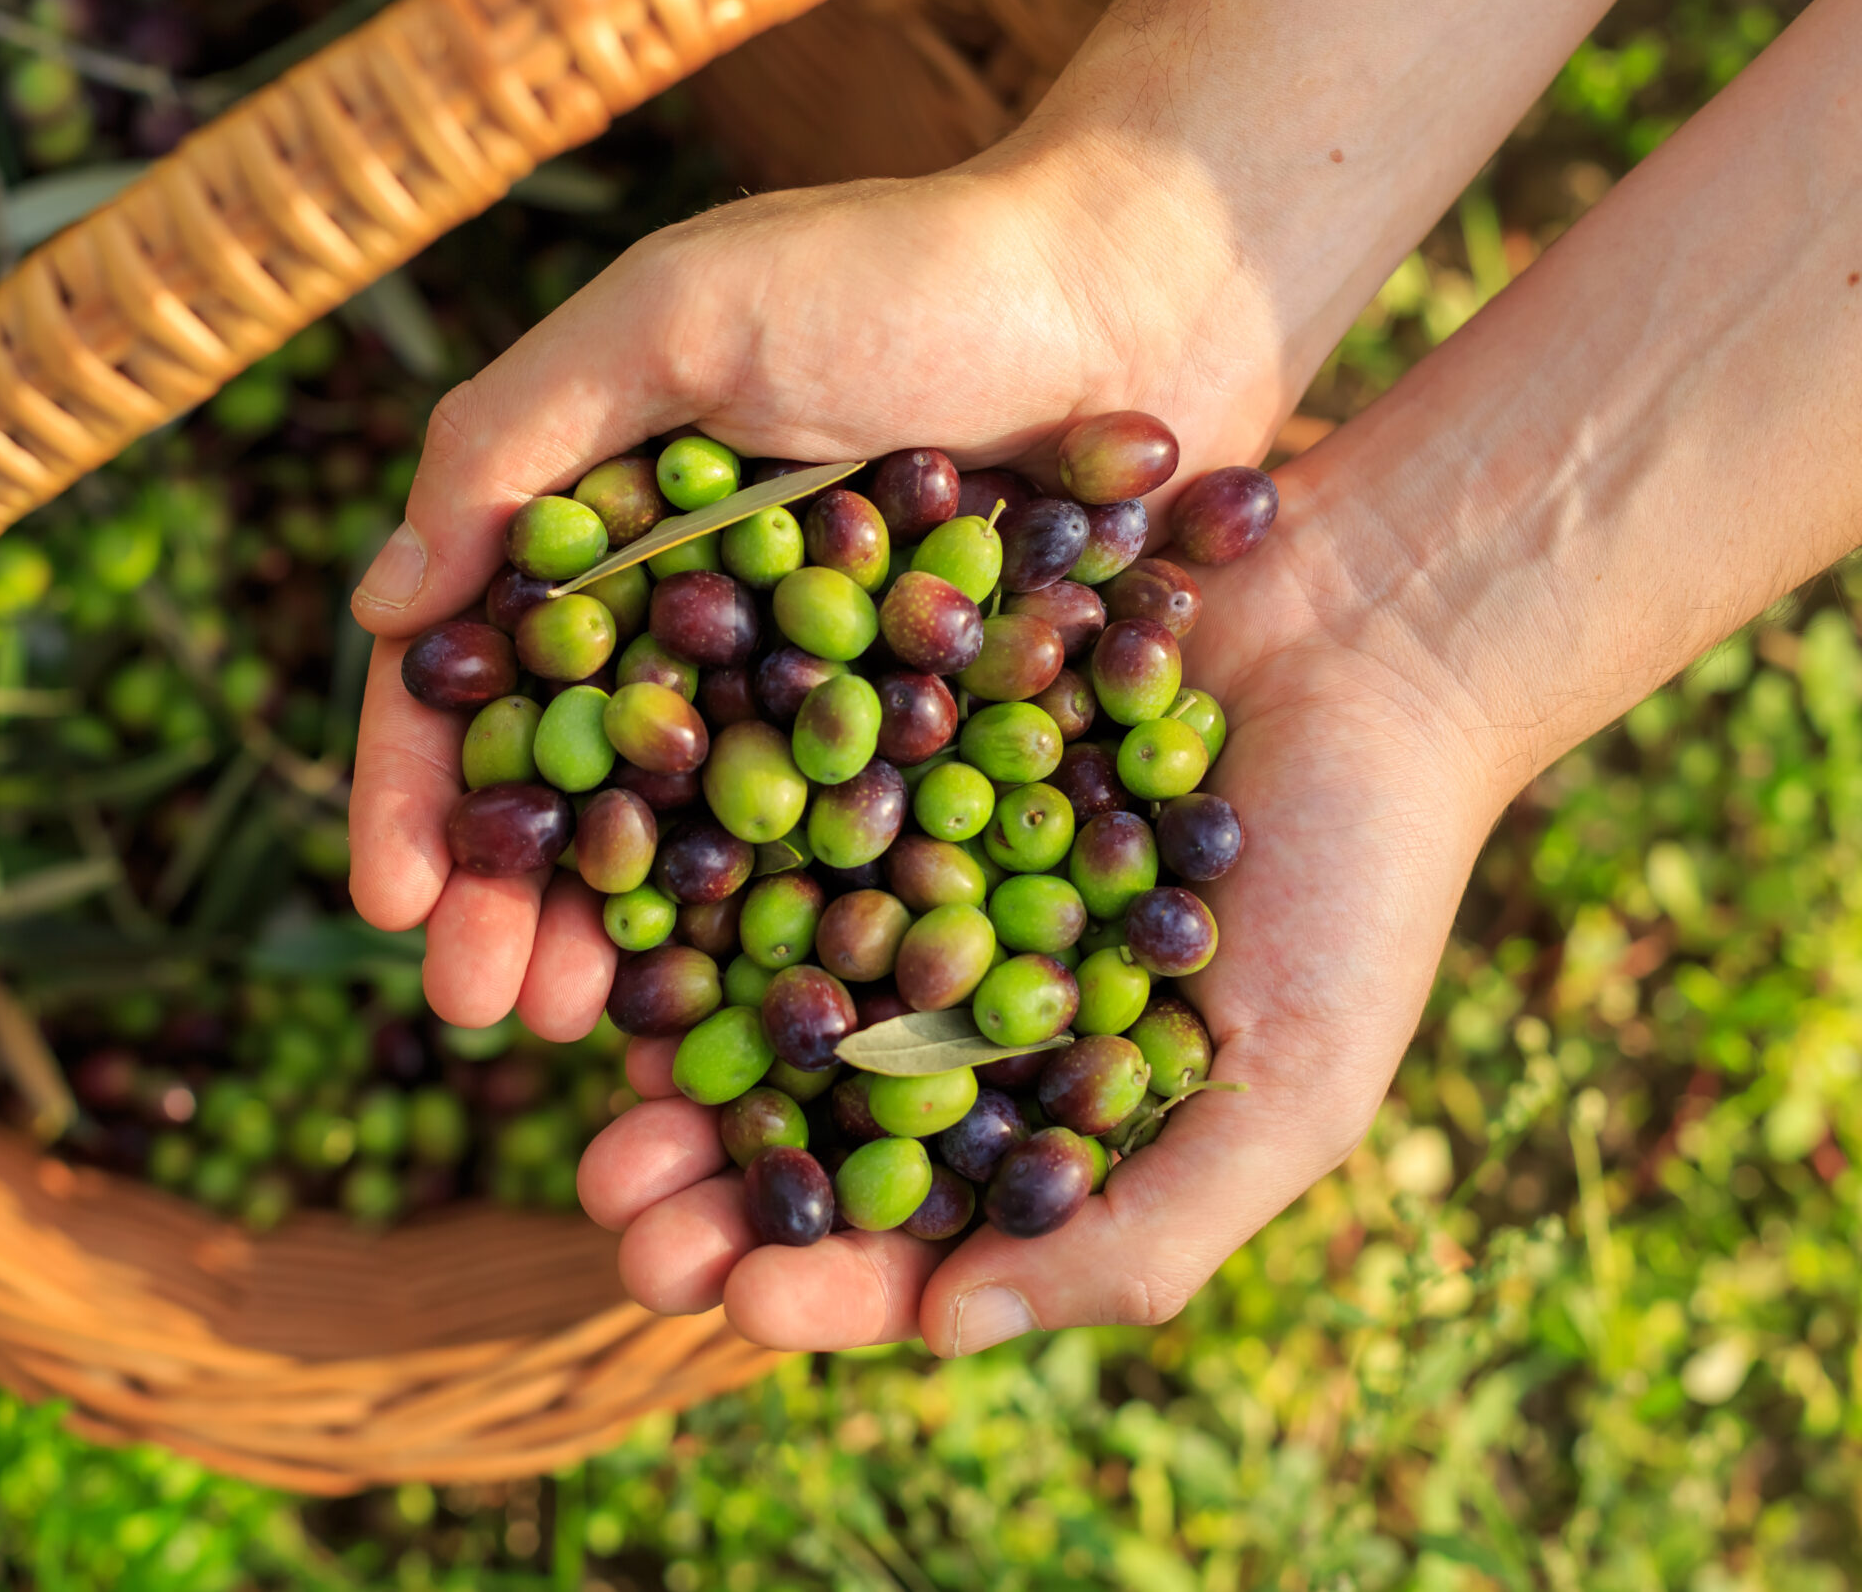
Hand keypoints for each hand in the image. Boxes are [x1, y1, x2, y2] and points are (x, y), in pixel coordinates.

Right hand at [346, 144, 1298, 1034]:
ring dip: (618, 948)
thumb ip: (512, 439)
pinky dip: (776, 937)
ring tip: (581, 1034)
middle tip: (470, 1004)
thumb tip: (375, 608)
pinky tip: (739, 1015)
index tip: (393, 899)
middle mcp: (689, 630)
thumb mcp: (677, 315)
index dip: (420, 791)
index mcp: (604, 532)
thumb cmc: (901, 270)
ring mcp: (805, 697)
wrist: (1150, 290)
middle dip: (504, 904)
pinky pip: (829, 859)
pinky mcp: (921, 744)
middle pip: (570, 794)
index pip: (475, 682)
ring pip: (685, 853)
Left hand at [577, 458, 1510, 1348]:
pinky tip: (621, 907)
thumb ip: (1140, 1232)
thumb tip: (947, 1338)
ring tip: (594, 1091)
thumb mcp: (1289, 1090)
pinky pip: (763, 824)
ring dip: (670, 1048)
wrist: (1377, 632)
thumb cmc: (1365, 881)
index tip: (741, 1303)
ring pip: (754, 989)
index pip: (909, 1237)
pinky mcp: (873, 751)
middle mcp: (947, 1011)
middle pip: (800, 1125)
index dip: (821, 1282)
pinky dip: (693, 873)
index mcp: (1040, 1119)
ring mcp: (899, 881)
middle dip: (707, 1183)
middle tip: (618, 1215)